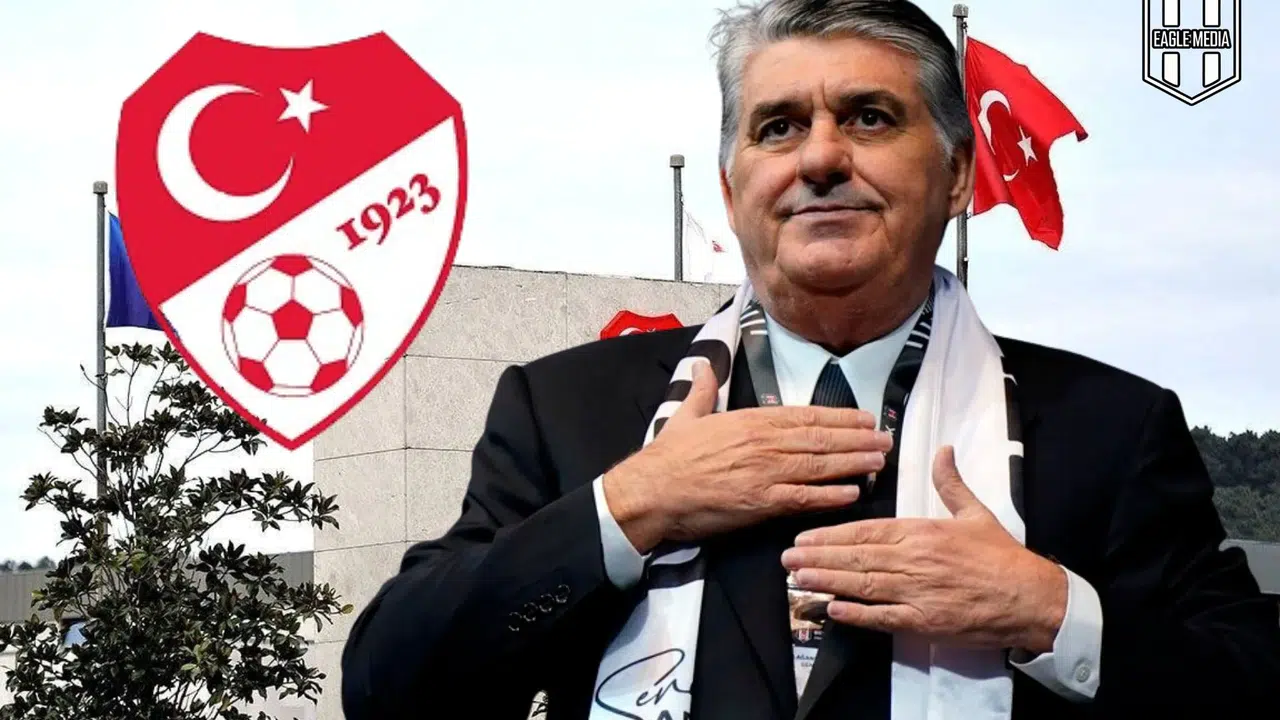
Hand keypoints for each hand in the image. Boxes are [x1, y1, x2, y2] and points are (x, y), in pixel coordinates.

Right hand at [603, 360, 891, 553]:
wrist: (652, 491)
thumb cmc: (669, 456)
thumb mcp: (688, 414)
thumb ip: (704, 389)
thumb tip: (705, 364)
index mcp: (750, 420)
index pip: (804, 416)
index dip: (838, 417)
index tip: (863, 417)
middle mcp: (764, 443)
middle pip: (820, 439)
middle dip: (857, 438)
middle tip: (886, 439)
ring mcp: (765, 473)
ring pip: (820, 465)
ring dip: (853, 463)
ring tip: (879, 461)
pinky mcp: (761, 502)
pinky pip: (804, 498)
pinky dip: (831, 495)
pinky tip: (853, 493)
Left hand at [780, 446, 1066, 652]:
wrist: (1031, 597)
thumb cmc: (1001, 556)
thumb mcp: (975, 512)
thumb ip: (950, 482)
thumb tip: (943, 449)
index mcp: (922, 532)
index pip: (867, 530)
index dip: (833, 534)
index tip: (806, 536)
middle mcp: (914, 561)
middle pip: (857, 557)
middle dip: (819, 557)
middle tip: (787, 559)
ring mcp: (917, 593)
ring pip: (863, 585)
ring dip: (827, 582)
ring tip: (798, 580)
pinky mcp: (924, 622)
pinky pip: (882, 618)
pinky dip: (856, 614)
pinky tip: (832, 609)